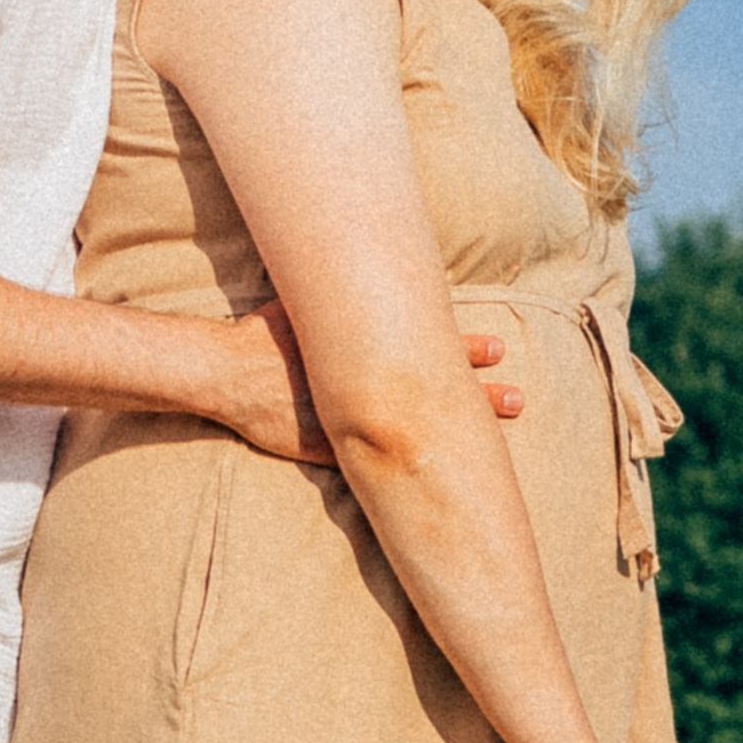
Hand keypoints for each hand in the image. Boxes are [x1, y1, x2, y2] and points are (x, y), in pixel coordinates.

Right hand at [216, 308, 523, 466]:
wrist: (224, 374)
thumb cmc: (262, 335)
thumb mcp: (303, 304)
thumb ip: (336, 295)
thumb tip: (364, 259)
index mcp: (362, 352)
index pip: (426, 352)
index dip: (463, 351)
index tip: (496, 351)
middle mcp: (363, 389)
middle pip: (433, 394)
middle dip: (478, 397)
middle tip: (517, 398)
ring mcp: (350, 423)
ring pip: (415, 434)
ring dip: (455, 435)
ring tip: (486, 438)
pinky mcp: (328, 450)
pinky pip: (377, 465)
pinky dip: (407, 472)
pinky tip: (435, 483)